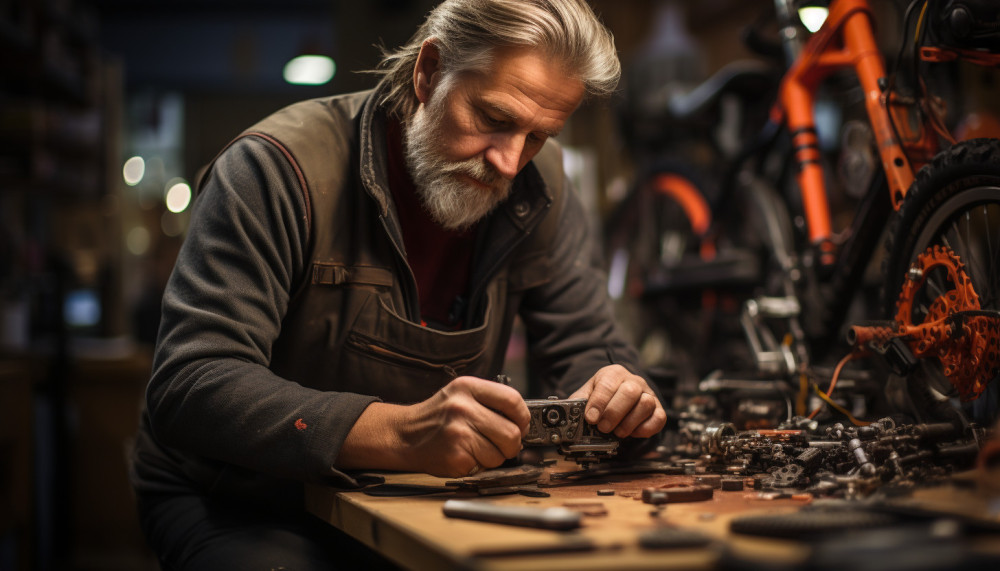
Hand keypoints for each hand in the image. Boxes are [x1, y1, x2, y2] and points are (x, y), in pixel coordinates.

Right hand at [339, 376, 529, 477]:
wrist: (404, 435)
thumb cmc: (438, 417)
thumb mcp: (461, 397)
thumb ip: (490, 403)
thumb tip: (525, 423)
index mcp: (468, 387)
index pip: (513, 400)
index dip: (522, 417)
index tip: (521, 425)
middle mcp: (463, 408)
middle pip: (512, 432)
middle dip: (511, 444)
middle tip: (500, 444)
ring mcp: (459, 433)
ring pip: (500, 454)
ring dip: (494, 457)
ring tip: (476, 449)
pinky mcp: (456, 456)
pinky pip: (485, 467)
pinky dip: (479, 466)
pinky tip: (464, 456)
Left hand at [569, 365, 665, 437]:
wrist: (619, 394)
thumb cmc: (602, 396)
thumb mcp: (586, 394)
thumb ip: (578, 403)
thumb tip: (567, 416)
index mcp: (613, 374)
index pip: (608, 384)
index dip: (599, 403)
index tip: (591, 418)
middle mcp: (634, 381)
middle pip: (630, 392)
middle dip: (614, 413)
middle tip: (603, 427)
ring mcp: (648, 394)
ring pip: (646, 404)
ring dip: (629, 423)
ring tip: (617, 432)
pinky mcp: (658, 409)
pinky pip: (658, 418)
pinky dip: (645, 429)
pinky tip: (633, 432)